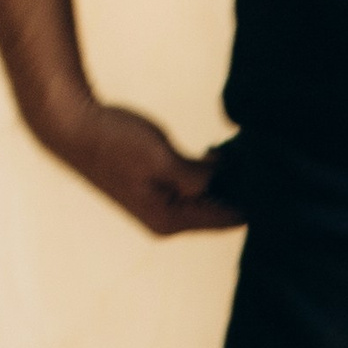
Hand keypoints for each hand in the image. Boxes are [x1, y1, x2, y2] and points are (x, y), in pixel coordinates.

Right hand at [39, 95, 245, 235]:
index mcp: (170, 221)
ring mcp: (162, 207)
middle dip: (242, 189)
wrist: (71, 126)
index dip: (254, 198)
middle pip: (220, 212)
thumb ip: (197, 176)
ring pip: (208, 198)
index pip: (228, 219)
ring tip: (245, 154)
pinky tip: (219, 153)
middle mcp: (168, 221)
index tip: (276, 177)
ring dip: (227, 179)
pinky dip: (209, 173)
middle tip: (265, 159)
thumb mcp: (162, 158)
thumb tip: (223, 179)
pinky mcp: (157, 189)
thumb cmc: (113, 141)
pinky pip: (194, 187)